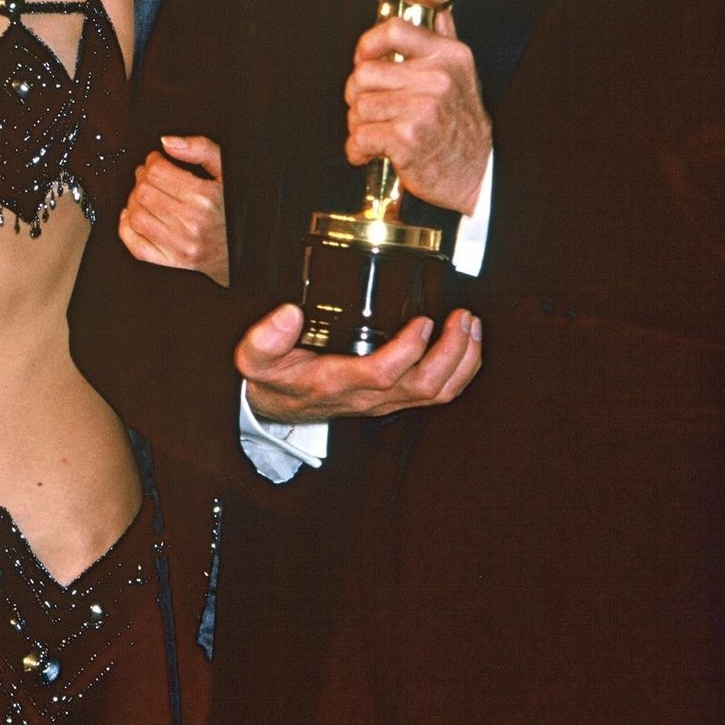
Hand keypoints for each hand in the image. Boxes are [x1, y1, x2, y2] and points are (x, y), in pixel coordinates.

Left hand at [119, 135, 228, 285]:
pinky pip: (136, 246)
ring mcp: (180, 246)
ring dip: (134, 200)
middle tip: (149, 175)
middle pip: (144, 191)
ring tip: (145, 194)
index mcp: (205, 198)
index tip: (156, 160)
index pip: (158, 172)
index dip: (152, 160)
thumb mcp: (226, 172)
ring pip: (136, 215)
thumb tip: (168, 142)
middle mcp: (191, 223)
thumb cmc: (234, 209)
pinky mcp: (172, 262)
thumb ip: (200, 149)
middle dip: (142, 177)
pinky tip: (133, 216)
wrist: (245, 251)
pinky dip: (127, 228)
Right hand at [238, 302, 481, 422]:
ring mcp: (385, 401)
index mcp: (336, 383)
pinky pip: (437, 393)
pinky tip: (465, 342)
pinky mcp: (394, 398)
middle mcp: (368, 397)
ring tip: (471, 325)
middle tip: (463, 317)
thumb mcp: (253, 359)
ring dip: (462, 361)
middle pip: (424, 387)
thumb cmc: (272, 379)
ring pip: (437, 394)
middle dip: (452, 353)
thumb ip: (264, 338)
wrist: (276, 410)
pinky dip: (460, 370)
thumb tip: (289, 314)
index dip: (408, 350)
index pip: (382, 374)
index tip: (423, 320)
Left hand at [345, 8, 490, 212]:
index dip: (368, 43)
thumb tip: (439, 14)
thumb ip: (446, 41)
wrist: (477, 173)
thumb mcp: (464, 76)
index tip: (363, 59)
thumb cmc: (463, 127)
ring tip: (373, 133)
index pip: (395, 30)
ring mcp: (422, 108)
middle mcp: (436, 78)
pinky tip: (368, 152)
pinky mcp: (408, 138)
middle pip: (364, 73)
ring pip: (359, 106)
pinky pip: (361, 136)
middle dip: (357, 96)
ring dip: (358, 125)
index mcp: (447, 57)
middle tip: (367, 110)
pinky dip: (357, 149)